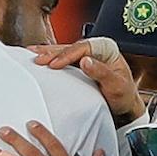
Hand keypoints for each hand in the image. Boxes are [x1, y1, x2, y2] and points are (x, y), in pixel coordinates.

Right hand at [31, 38, 145, 125]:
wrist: (124, 108)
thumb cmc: (124, 96)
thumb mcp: (117, 86)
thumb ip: (102, 73)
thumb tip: (86, 60)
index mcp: (107, 49)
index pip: (83, 48)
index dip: (67, 55)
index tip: (55, 64)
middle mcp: (96, 49)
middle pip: (70, 47)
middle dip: (53, 52)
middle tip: (38, 59)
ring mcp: (87, 56)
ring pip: (64, 51)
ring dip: (48, 53)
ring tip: (32, 54)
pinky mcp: (79, 65)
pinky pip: (63, 59)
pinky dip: (50, 58)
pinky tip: (38, 57)